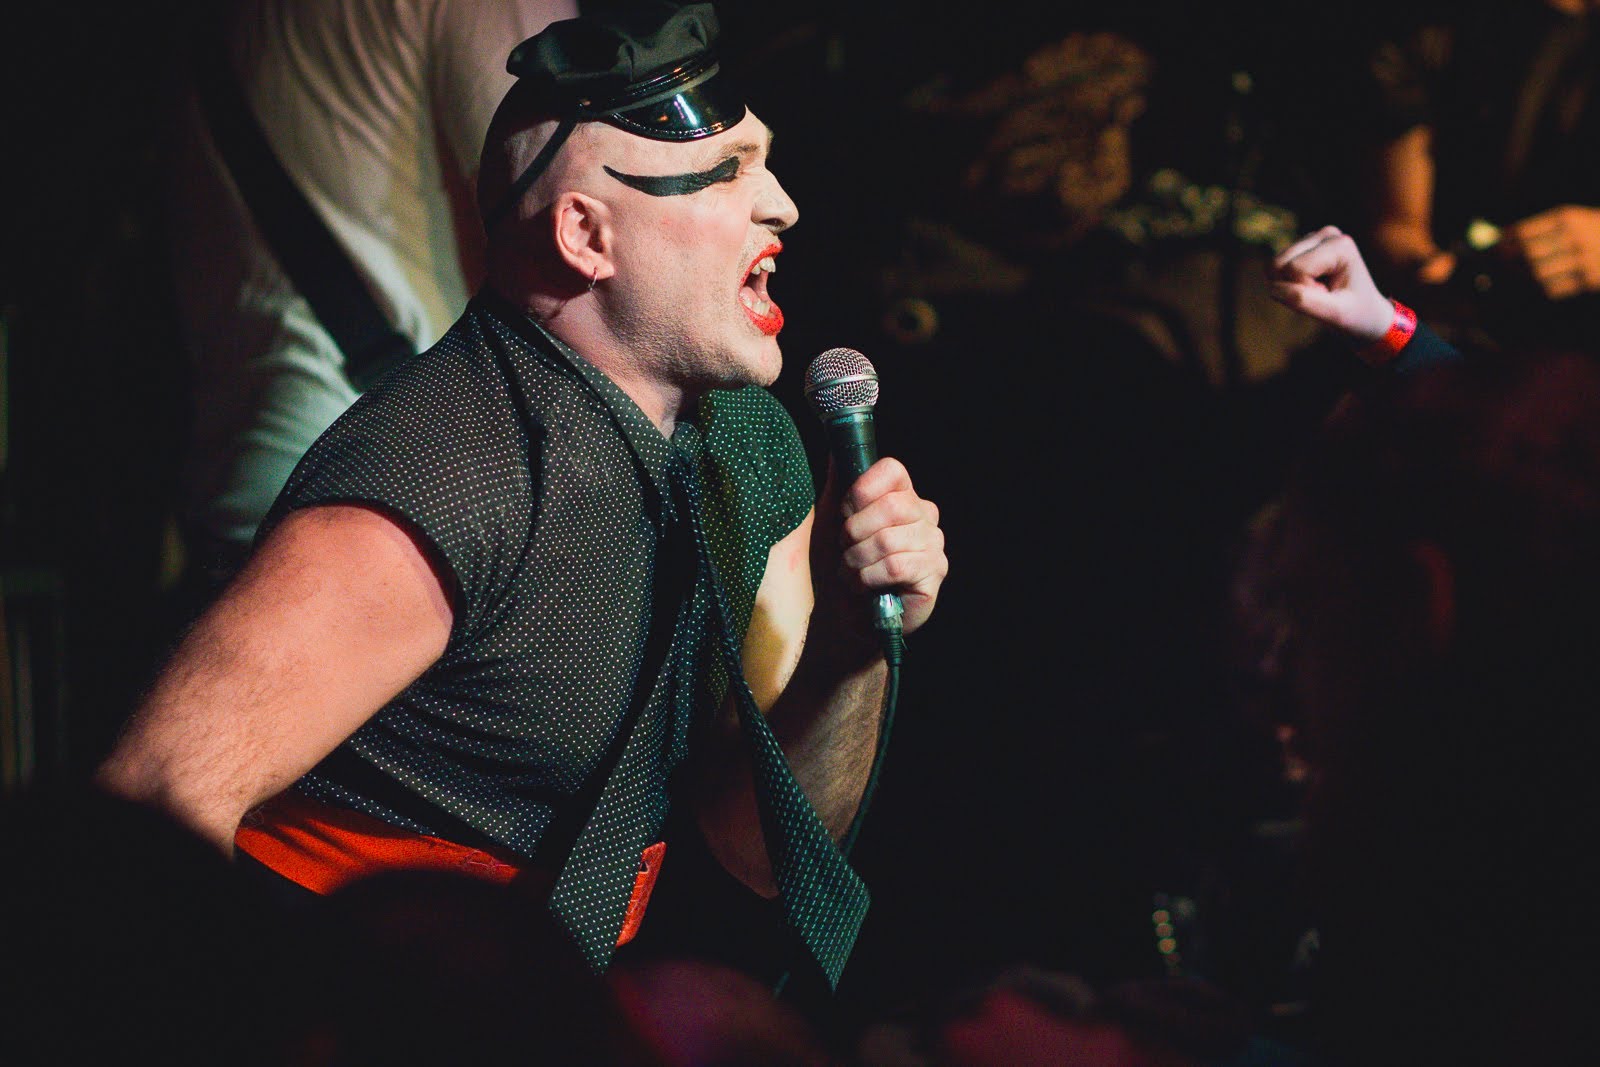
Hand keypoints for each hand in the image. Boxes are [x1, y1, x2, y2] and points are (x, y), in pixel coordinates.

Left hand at [816, 457, 945, 645]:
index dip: (862, 491)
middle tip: (847, 551)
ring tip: (852, 573)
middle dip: (854, 532)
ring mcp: (933, 544)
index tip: (845, 514)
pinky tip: (864, 587)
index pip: (892, 470)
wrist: (845, 617)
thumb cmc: (839, 568)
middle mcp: (924, 515)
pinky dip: (868, 579)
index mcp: (902, 496)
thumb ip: (836, 488)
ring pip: (888, 540)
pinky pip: (895, 567)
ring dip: (857, 561)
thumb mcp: (830, 524)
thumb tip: (836, 452)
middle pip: (890, 505)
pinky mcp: (934, 573)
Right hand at [1268, 226, 1395, 350]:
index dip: (1307, 291)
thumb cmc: (1356, 314)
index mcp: (1340, 245)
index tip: (1331, 296)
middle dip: (1293, 287)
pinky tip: (1311, 286)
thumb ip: (1304, 301)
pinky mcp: (1301, 247)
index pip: (1295, 268)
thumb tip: (1273, 289)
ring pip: (1273, 266)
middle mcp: (1326, 234)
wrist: (1366, 313)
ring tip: (1318, 291)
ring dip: (1289, 286)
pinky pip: (1274, 269)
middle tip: (1322, 294)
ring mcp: (1312, 238)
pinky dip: (1286, 284)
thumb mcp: (1335, 314)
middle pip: (1279, 263)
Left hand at [1503, 205, 1599, 300]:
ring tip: (1511, 279)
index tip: (1493, 248)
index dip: (1504, 243)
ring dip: (1522, 278)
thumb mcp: (1577, 220)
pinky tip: (1534, 287)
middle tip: (1496, 266)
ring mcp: (1584, 259)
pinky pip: (1555, 288)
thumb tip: (1505, 239)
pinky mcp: (1591, 279)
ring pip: (1539, 274)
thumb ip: (1545, 229)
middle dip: (1508, 262)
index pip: (1525, 232)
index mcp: (1569, 218)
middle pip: (1529, 254)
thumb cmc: (1597, 232)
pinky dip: (1540, 289)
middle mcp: (1576, 236)